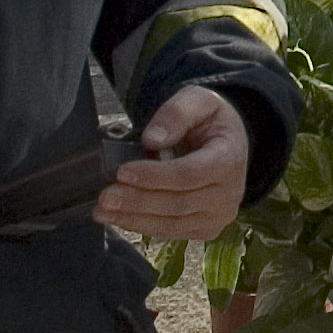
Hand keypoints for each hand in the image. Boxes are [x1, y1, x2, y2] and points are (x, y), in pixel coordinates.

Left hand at [94, 87, 248, 241]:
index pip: (189, 174)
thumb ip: (176, 113)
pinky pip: (171, 232)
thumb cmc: (209, 120)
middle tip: (105, 196)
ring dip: (134, 219)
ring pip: (172, 224)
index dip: (154, 176)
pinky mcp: (205, 230)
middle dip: (137, 201)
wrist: (227, 142)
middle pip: (178, 204)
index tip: (122, 171)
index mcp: (230, 159)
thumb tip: (153, 140)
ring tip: (103, 210)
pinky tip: (118, 218)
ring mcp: (218, 216)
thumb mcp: (197, 100)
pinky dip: (142, 226)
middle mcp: (229, 194)